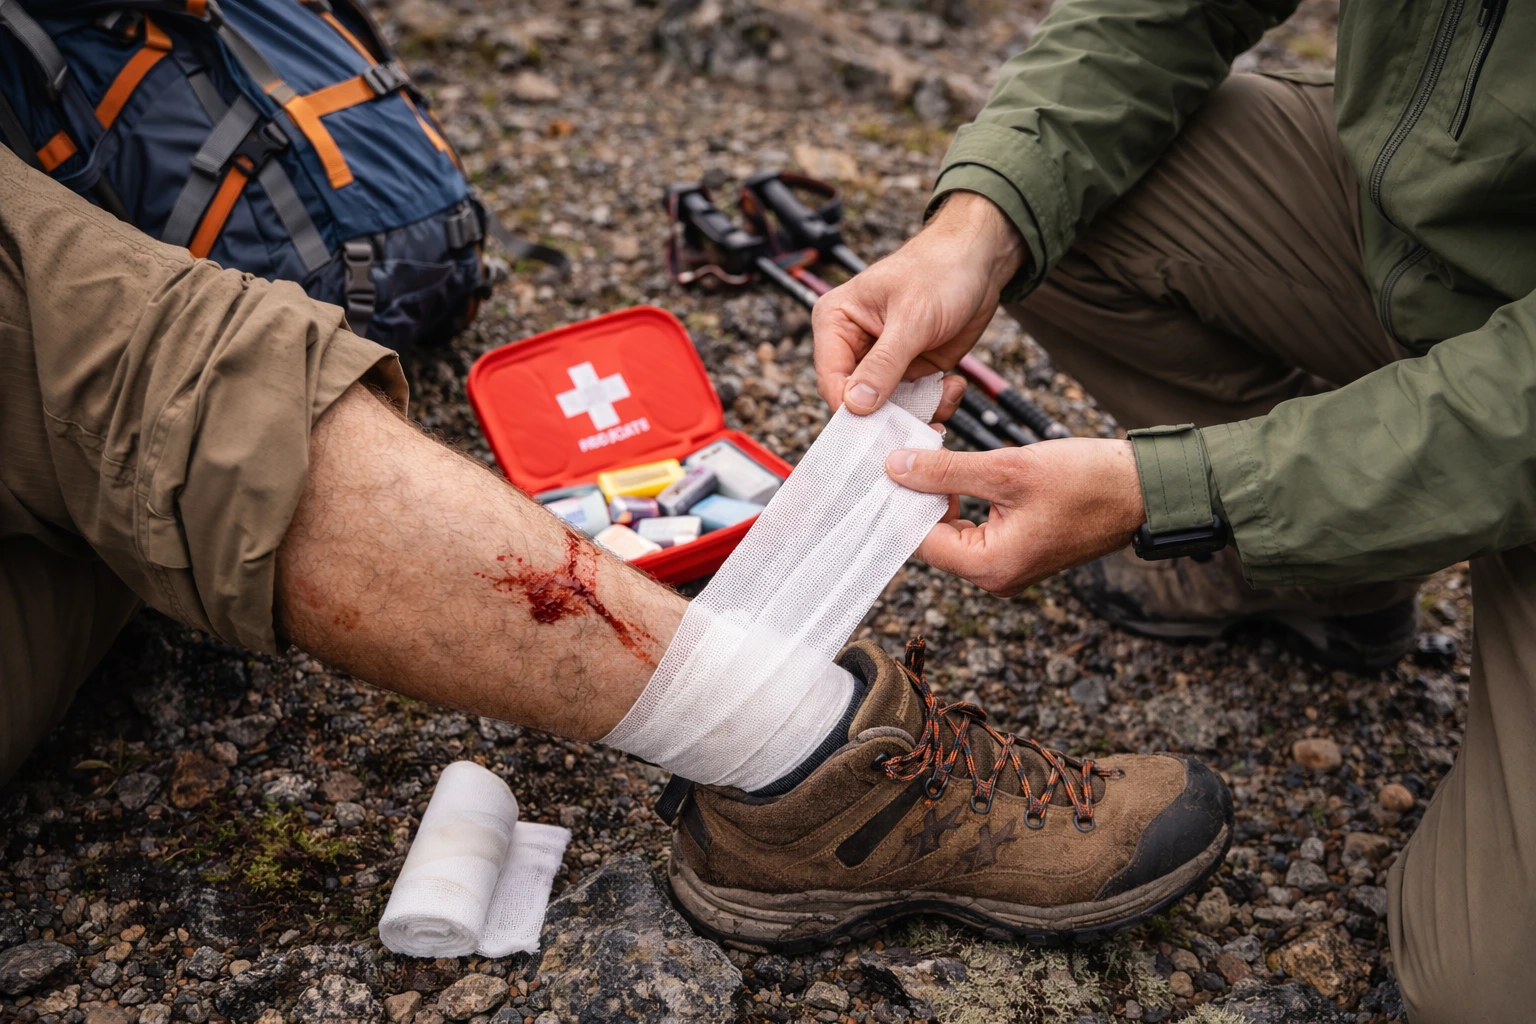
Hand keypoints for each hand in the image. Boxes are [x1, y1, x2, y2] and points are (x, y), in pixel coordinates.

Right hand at [814, 192, 1026, 416]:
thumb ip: (883, 364)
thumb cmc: (939, 271)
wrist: (980, 262)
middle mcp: (854, 346)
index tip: (877, 427)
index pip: (831, 379)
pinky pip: (916, 405)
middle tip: (919, 423)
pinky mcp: (912, 372)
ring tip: (945, 393)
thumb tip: (855, 405)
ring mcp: (884, 363)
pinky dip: (936, 403)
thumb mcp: (911, 318)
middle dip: (889, 416)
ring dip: (918, 412)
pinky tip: (954, 384)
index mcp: (836, 323)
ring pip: (889, 410)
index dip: (851, 408)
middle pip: (858, 402)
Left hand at [886, 438, 1146, 595]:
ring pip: (953, 530)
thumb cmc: (1086, 481)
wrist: (1142, 489)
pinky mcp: (1018, 551)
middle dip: (918, 496)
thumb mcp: (1008, 470)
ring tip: (930, 452)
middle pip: (934, 538)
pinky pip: (975, 528)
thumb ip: (947, 471)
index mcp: (990, 567)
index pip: (920, 540)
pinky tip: (957, 468)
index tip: (887, 464)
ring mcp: (1007, 567)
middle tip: (905, 451)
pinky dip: (963, 500)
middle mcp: (995, 578)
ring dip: (941, 494)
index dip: (900, 501)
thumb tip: (895, 468)